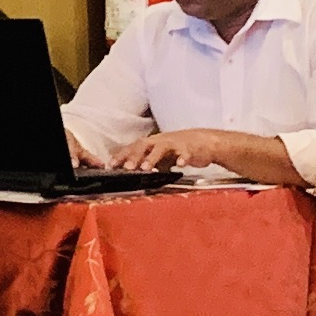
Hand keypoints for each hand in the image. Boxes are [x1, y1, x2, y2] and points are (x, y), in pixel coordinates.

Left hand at [119, 129, 238, 170]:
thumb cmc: (179, 149)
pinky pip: (185, 153)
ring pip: (162, 148)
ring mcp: (175, 144)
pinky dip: (182, 158)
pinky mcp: (190, 149)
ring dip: (153, 158)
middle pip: (144, 145)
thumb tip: (132, 173)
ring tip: (146, 168)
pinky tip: (180, 165)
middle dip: (134, 156)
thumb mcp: (161, 157)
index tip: (111, 165)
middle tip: (126, 168)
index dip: (122, 155)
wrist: (205, 142)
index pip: (133, 147)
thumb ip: (148, 163)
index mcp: (152, 143)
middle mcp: (161, 141)